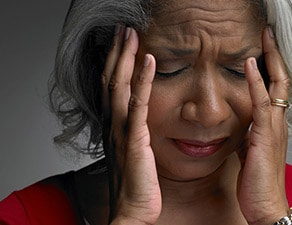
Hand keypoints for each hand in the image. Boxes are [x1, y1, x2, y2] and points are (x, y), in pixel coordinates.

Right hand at [102, 25, 160, 224]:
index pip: (111, 88)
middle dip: (116, 53)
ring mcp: (122, 130)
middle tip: (122, 29)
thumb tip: (139, 119)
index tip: (120, 44)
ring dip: (124, 58)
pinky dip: (142, 81)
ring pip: (119, 87)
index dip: (113, 64)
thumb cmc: (136, 182)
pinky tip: (148, 60)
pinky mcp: (135, 138)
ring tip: (130, 34)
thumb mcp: (132, 152)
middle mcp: (113, 124)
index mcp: (114, 126)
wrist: (134, 208)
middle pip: (111, 80)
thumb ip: (133, 133)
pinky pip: (138, 104)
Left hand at [237, 27, 289, 224]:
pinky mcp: (264, 135)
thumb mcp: (249, 152)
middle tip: (267, 35)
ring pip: (275, 86)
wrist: (264, 204)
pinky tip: (250, 66)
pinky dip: (256, 83)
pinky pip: (261, 103)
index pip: (273, 90)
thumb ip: (246, 137)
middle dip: (274, 57)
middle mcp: (276, 122)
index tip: (260, 51)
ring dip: (269, 61)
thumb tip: (238, 128)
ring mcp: (272, 127)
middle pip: (280, 81)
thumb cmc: (257, 180)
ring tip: (264, 40)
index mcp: (270, 125)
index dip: (268, 69)